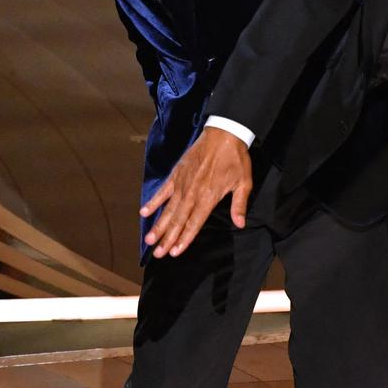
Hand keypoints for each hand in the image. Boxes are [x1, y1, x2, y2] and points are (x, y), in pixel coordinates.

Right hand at [140, 126, 251, 257]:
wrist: (224, 134)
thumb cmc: (236, 159)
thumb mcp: (244, 183)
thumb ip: (239, 205)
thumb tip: (239, 224)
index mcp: (208, 197)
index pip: (194, 223)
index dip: (184, 239)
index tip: (175, 252)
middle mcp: (192, 193)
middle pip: (178, 220)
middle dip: (167, 238)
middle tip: (157, 253)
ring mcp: (182, 183)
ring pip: (168, 209)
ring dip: (158, 225)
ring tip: (149, 239)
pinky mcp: (177, 174)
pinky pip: (163, 191)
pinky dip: (154, 202)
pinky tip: (144, 212)